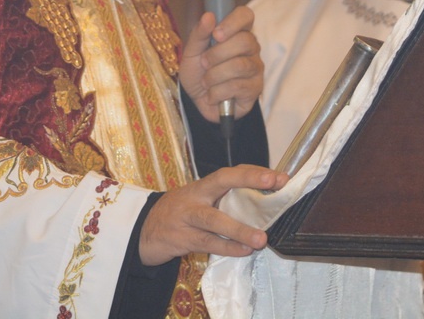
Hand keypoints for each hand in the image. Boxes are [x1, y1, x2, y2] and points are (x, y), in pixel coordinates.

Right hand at [140, 165, 288, 265]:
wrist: (143, 231)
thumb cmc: (179, 214)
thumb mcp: (198, 201)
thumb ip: (223, 202)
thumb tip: (263, 206)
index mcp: (202, 186)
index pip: (229, 172)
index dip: (253, 173)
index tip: (280, 177)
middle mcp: (195, 197)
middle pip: (221, 182)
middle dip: (248, 180)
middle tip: (273, 184)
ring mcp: (186, 217)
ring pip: (214, 220)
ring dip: (239, 229)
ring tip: (262, 238)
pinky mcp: (181, 239)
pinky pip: (207, 243)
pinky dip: (227, 248)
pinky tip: (244, 251)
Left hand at [177, 5, 262, 122]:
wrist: (197, 101)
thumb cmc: (198, 72)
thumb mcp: (191, 52)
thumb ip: (199, 34)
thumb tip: (209, 16)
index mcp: (236, 33)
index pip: (246, 15)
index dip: (233, 22)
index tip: (216, 34)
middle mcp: (251, 48)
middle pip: (245, 41)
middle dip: (217, 54)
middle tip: (204, 63)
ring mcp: (255, 68)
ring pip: (240, 65)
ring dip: (214, 76)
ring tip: (205, 82)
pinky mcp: (255, 88)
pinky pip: (238, 86)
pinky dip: (217, 92)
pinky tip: (212, 95)